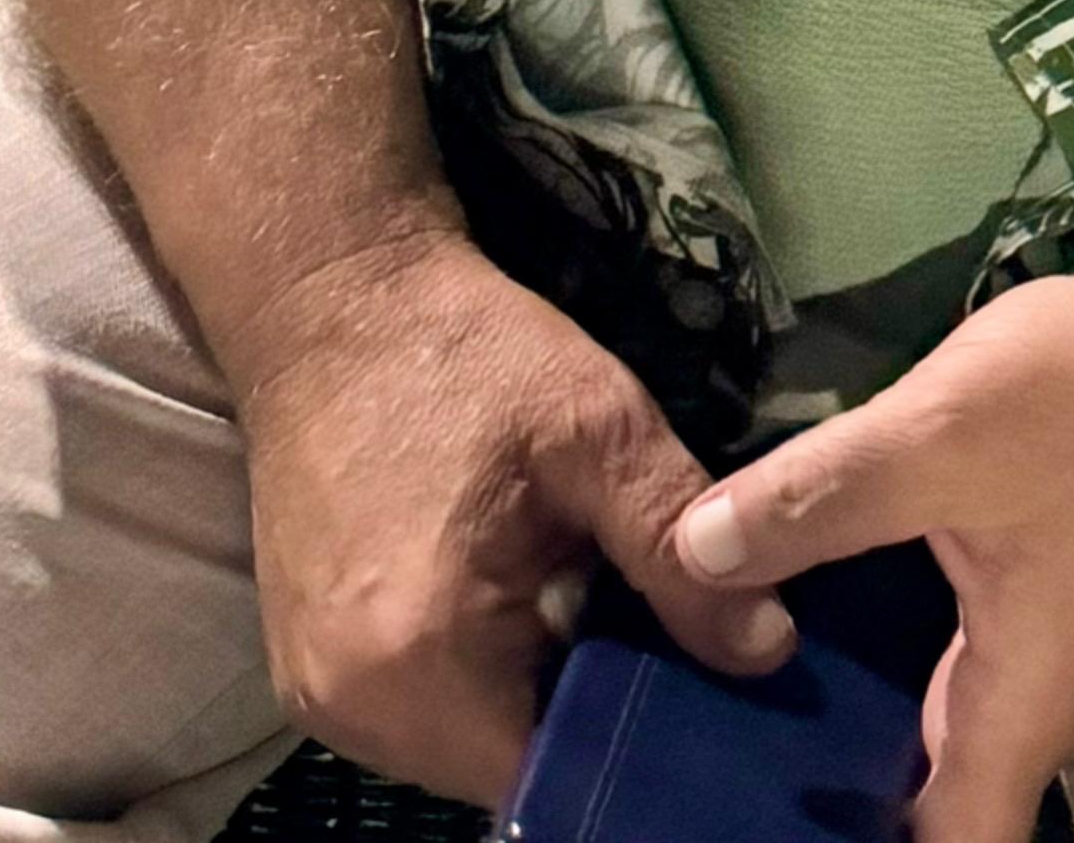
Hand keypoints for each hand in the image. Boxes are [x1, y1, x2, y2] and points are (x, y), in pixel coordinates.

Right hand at [223, 223, 796, 800]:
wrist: (335, 297)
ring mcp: (318, 696)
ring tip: (559, 582)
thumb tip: (767, 650)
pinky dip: (470, 668)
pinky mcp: (306, 668)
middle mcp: (353, 710)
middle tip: (620, 605)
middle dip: (577, 702)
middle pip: (505, 765)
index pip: (551, 776)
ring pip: (461, 743)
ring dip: (523, 684)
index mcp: (419, 664)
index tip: (677, 663)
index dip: (628, 732)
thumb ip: (674, 543)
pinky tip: (500, 583)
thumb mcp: (597, 426)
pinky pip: (415, 711)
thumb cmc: (467, 353)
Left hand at [675, 248, 1073, 842]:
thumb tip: (691, 553)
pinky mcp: (1010, 596)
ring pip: (920, 735)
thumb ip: (817, 500)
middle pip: (923, 808)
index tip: (750, 814)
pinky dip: (860, 663)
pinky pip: (925, 667)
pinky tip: (782, 613)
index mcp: (1018, 711)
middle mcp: (1026, 706)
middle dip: (824, 794)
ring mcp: (1023, 651)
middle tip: (705, 755)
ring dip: (838, 727)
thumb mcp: (939, 436)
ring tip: (716, 697)